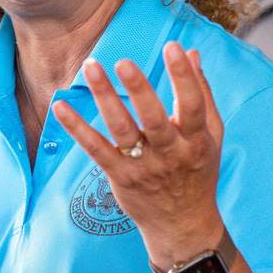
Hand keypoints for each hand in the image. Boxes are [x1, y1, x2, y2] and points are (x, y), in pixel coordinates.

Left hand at [51, 42, 225, 262]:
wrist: (183, 226)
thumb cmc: (198, 171)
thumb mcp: (212, 136)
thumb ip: (202, 94)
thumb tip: (190, 52)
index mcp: (197, 142)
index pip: (192, 106)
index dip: (184, 77)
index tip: (173, 46)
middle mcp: (171, 155)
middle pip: (155, 119)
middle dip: (140, 90)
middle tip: (124, 61)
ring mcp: (143, 167)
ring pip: (122, 130)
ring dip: (105, 98)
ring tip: (91, 68)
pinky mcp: (119, 177)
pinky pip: (95, 149)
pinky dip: (77, 128)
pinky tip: (61, 106)